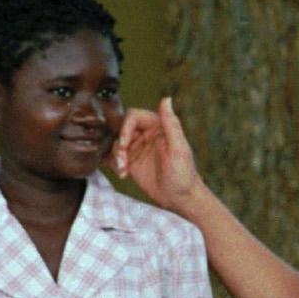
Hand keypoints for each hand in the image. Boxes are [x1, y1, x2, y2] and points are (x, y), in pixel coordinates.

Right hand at [112, 97, 202, 212]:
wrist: (180, 199)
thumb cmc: (183, 174)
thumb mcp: (178, 149)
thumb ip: (171, 124)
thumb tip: (167, 98)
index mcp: (158, 126)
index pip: (134, 116)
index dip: (125, 128)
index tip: (124, 145)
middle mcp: (145, 134)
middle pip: (121, 129)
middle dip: (118, 144)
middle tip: (122, 161)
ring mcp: (137, 149)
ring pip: (115, 144)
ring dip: (116, 157)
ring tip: (123, 171)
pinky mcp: (131, 163)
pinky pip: (115, 158)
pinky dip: (114, 165)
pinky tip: (123, 175)